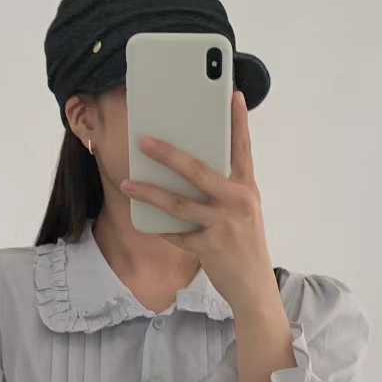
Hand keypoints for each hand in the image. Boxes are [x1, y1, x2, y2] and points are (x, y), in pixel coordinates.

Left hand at [119, 91, 278, 315]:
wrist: (253, 286)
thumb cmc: (244, 243)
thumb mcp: (243, 211)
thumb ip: (223, 189)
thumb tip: (188, 169)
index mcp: (247, 189)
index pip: (243, 149)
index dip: (238, 122)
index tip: (231, 95)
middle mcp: (237, 202)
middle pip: (198, 171)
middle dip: (168, 154)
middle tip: (144, 140)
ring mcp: (223, 226)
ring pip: (178, 204)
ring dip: (149, 192)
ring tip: (127, 182)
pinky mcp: (209, 248)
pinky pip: (176, 234)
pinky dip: (159, 227)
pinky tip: (142, 220)